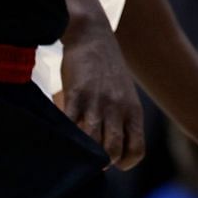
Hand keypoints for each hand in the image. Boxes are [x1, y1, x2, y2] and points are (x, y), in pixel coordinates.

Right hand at [59, 26, 145, 169]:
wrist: (93, 35)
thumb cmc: (106, 69)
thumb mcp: (123, 94)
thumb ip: (120, 119)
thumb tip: (106, 148)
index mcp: (133, 111)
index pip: (137, 150)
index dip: (124, 162)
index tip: (112, 158)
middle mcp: (118, 109)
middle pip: (114, 151)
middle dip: (101, 161)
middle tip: (89, 156)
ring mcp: (97, 102)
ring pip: (93, 143)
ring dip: (83, 153)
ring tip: (74, 151)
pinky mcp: (76, 94)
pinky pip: (70, 125)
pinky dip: (64, 136)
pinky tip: (59, 137)